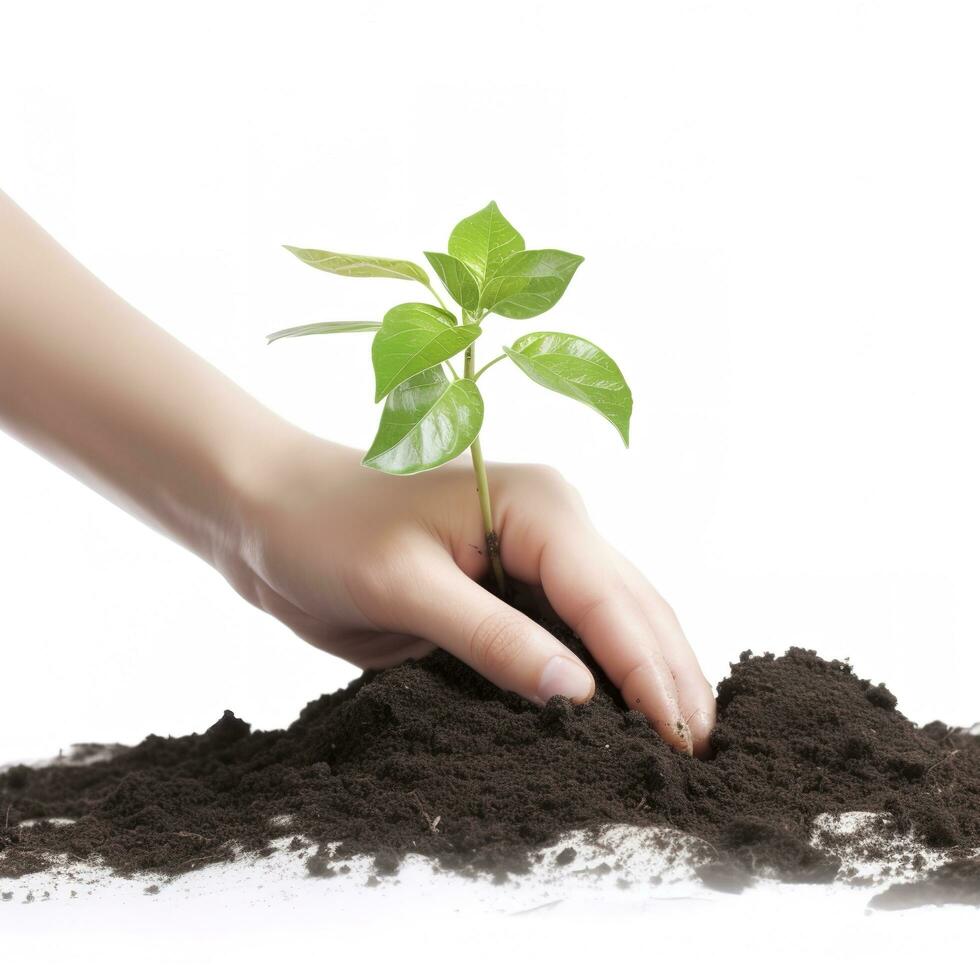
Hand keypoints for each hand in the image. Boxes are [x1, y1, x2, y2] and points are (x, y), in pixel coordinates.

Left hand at [222, 432, 715, 754]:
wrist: (271, 512)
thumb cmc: (323, 530)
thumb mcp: (404, 586)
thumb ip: (492, 637)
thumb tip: (578, 696)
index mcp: (537, 505)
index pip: (610, 598)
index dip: (648, 672)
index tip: (679, 743)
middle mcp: (552, 523)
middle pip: (632, 607)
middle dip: (668, 678)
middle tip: (698, 759)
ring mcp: (536, 553)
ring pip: (615, 620)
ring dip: (649, 677)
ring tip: (681, 748)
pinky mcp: (510, 587)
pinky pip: (572, 633)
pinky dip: (603, 675)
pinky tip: (622, 718)